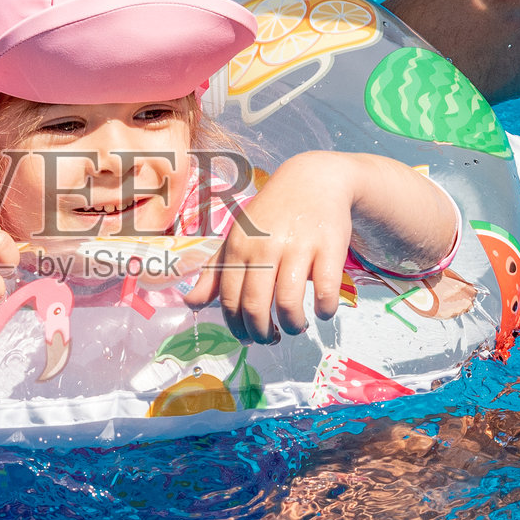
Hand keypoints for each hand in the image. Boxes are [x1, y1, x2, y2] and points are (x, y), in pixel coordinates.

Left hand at [184, 152, 354, 342]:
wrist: (314, 181)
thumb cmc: (271, 216)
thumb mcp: (239, 237)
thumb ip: (215, 272)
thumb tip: (190, 303)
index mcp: (239, 246)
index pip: (229, 299)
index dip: (237, 327)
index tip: (247, 338)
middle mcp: (265, 246)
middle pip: (256, 306)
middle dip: (263, 334)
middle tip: (271, 339)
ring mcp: (297, 247)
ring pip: (288, 304)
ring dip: (293, 326)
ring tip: (295, 327)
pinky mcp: (329, 247)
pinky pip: (324, 292)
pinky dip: (324, 310)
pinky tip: (322, 311)